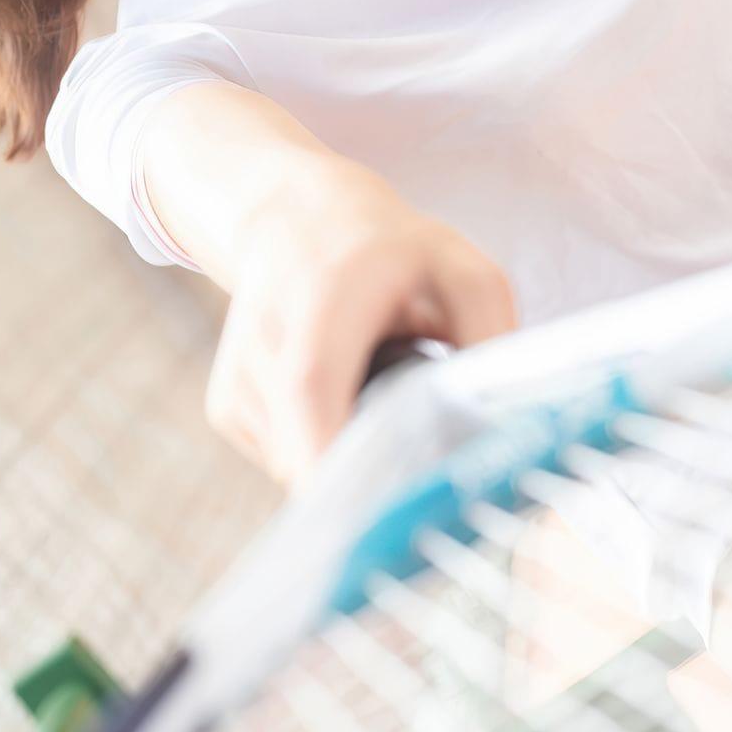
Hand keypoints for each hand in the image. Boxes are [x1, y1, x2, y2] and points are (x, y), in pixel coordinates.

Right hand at [206, 164, 516, 484]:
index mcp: (324, 294)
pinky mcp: (227, 407)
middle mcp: (265, 337)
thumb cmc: (392, 250)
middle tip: (417, 503)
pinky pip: (285, 461)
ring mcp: (238, 377)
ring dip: (350, 461)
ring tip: (379, 404)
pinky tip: (343, 403)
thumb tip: (504, 415)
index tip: (377, 512)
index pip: (311, 385)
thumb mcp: (460, 267)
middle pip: (298, 446)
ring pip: (298, 466)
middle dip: (359, 492)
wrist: (294, 219)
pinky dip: (324, 451)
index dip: (332, 454)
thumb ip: (490, 330)